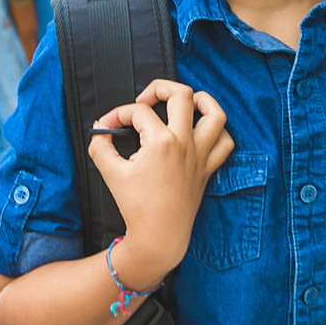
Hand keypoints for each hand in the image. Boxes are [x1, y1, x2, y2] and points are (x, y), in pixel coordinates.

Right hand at [85, 80, 233, 286]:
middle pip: (181, 94)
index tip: (108, 126)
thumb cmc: (137, 208)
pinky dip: (216, 131)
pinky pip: (224, 143)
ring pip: (215, 113)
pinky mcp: (207, 168)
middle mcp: (185, 144)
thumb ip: (100, 146)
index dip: (118, 114)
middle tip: (145, 100)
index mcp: (161, 142)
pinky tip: (201, 130)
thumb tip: (101, 130)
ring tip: (184, 102)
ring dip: (201, 100)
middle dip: (159, 88)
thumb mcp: (110, 173)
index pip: (138, 112)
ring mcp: (199, 155)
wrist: (158, 236)